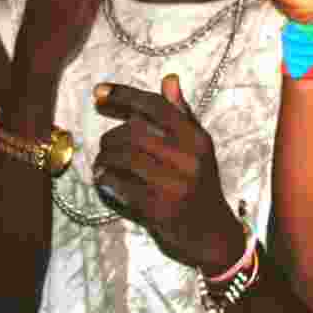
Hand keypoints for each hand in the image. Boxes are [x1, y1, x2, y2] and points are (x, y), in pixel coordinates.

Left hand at [92, 75, 242, 273]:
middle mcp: (188, 158)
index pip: (157, 106)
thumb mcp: (198, 148)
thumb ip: (181, 114)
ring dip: (105, 158)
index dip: (125, 95)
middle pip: (134, 132)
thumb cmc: (201, 184)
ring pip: (123, 157)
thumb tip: (169, 79)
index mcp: (197, 139)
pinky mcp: (157, 207)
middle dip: (110, 137)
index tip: (99, 91)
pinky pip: (119, 184)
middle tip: (105, 145)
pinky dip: (106, 179)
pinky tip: (106, 179)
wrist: (212, 233)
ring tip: (103, 162)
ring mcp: (173, 184)